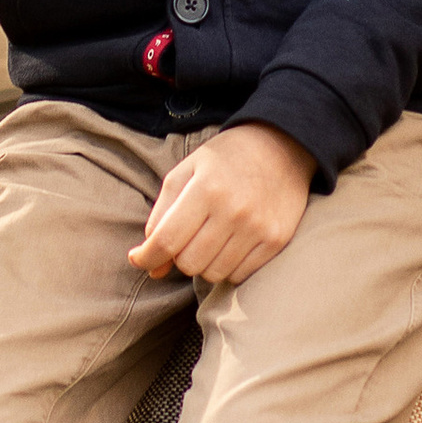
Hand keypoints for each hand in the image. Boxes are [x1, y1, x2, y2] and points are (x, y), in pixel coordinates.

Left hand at [129, 123, 314, 286]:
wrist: (281, 147)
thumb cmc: (225, 160)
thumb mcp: (185, 172)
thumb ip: (161, 215)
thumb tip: (151, 265)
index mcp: (205, 188)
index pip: (166, 240)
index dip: (146, 257)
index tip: (139, 259)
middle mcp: (233, 210)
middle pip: (189, 263)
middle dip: (178, 257)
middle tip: (185, 239)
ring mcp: (258, 228)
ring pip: (214, 274)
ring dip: (203, 263)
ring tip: (209, 239)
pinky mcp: (276, 240)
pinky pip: (239, 275)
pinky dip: (227, 266)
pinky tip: (230, 244)